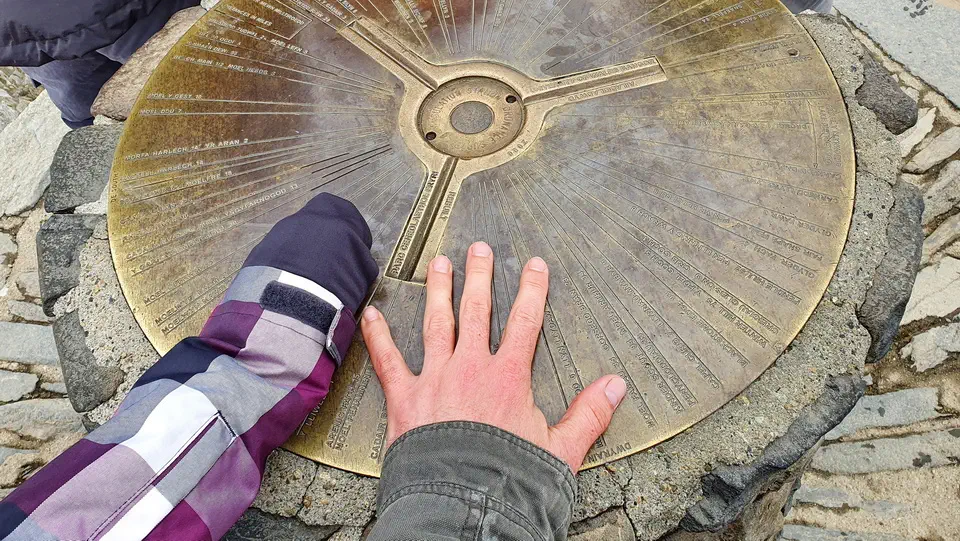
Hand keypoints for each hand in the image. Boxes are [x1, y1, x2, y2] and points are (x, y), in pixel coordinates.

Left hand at [361, 241, 626, 471]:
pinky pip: (388, 361)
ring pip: (437, 324)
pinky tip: (371, 314)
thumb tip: (616, 386)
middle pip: (477, 311)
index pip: (525, 322)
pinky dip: (378, 337)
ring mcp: (435, 379)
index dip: (533, 290)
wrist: (464, 503)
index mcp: (508, 377)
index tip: (535, 266)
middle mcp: (470, 368)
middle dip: (479, 277)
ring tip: (439, 264)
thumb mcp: (561, 450)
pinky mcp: (406, 399)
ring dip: (438, 291)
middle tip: (479, 249)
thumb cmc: (510, 480)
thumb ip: (589, 414)